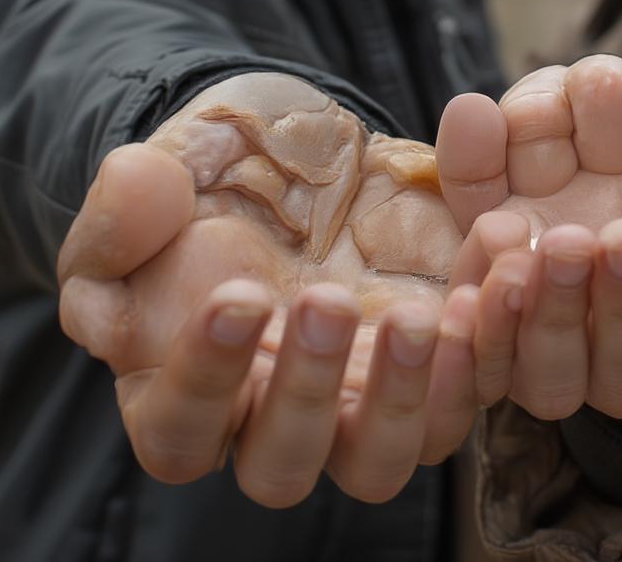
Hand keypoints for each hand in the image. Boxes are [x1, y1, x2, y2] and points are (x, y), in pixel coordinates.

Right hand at [58, 74, 479, 505]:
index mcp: (186, 393)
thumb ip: (119, 217)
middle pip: (289, 464)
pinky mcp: (434, 357)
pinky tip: (502, 272)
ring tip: (431, 312)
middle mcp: (275, 417)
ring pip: (392, 452)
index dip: (208, 379)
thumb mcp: (146, 189)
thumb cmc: (203, 187)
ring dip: (417, 392)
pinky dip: (492, 338)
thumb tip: (136, 208)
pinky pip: (472, 381)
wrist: (287, 157)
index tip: (239, 297)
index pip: (180, 431)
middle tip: (329, 300)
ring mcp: (362, 397)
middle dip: (313, 391)